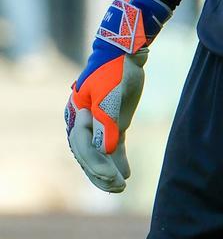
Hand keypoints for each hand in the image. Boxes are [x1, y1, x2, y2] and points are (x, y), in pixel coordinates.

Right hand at [65, 0, 170, 191]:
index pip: (84, 147)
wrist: (125, 51)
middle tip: (118, 187)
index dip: (96, 165)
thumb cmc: (116, 72)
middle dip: (101, 173)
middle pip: (88, 155)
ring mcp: (98, 122)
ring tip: (122, 186)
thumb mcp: (111, 98)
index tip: (112, 176)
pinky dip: (117, 159)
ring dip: (108, 171)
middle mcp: (84, 121)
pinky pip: (111, 145)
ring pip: (99, 153)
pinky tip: (126, 173)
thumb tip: (106, 151)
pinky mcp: (112, 121)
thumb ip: (107, 124)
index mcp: (78, 114)